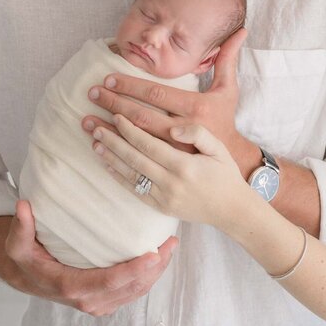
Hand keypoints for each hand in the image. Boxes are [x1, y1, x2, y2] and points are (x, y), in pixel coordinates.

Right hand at [0, 199, 175, 316]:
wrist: (25, 277)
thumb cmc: (25, 258)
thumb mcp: (16, 243)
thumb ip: (20, 227)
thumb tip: (24, 206)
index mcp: (70, 287)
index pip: (109, 281)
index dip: (133, 270)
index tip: (153, 254)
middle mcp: (88, 300)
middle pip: (131, 288)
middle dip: (155, 268)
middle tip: (171, 243)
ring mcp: (98, 304)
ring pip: (136, 291)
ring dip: (156, 272)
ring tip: (171, 246)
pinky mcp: (106, 301)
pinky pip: (133, 292)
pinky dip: (149, 276)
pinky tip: (159, 257)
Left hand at [81, 29, 257, 171]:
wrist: (232, 179)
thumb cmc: (226, 127)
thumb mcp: (229, 92)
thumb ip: (228, 62)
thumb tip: (238, 33)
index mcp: (197, 113)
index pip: (156, 97)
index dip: (131, 87)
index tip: (109, 80)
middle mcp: (184, 139)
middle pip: (141, 119)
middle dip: (113, 105)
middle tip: (92, 94)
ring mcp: (173, 166)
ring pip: (133, 145)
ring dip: (108, 133)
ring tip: (86, 122)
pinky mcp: (163, 187)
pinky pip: (134, 172)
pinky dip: (114, 160)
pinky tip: (98, 149)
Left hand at [92, 114, 255, 229]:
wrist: (231, 210)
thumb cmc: (226, 174)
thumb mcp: (219, 148)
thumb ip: (198, 133)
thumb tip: (173, 127)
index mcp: (184, 165)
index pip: (149, 144)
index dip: (130, 129)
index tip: (116, 116)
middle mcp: (170, 182)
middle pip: (133, 158)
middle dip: (112, 140)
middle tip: (94, 126)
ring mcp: (163, 197)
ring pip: (130, 174)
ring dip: (110, 157)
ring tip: (94, 142)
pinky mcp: (160, 207)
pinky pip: (134, 190)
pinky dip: (118, 177)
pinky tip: (107, 164)